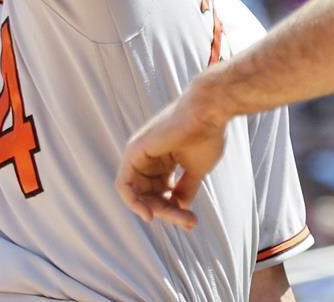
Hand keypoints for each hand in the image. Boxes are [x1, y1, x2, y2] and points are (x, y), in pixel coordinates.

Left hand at [115, 82, 228, 228]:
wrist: (209, 111)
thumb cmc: (207, 134)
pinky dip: (133, 202)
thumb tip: (180, 207)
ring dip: (157, 209)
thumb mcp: (197, 169)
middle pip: (150, 195)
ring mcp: (139, 154)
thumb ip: (185, 187)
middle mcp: (149, 157)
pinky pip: (124, 185)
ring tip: (178, 216)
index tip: (191, 220)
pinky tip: (149, 214)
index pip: (162, 191)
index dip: (174, 208)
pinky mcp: (134, 152)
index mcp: (164, 158)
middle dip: (168, 211)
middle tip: (189, 222)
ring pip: (139, 194)